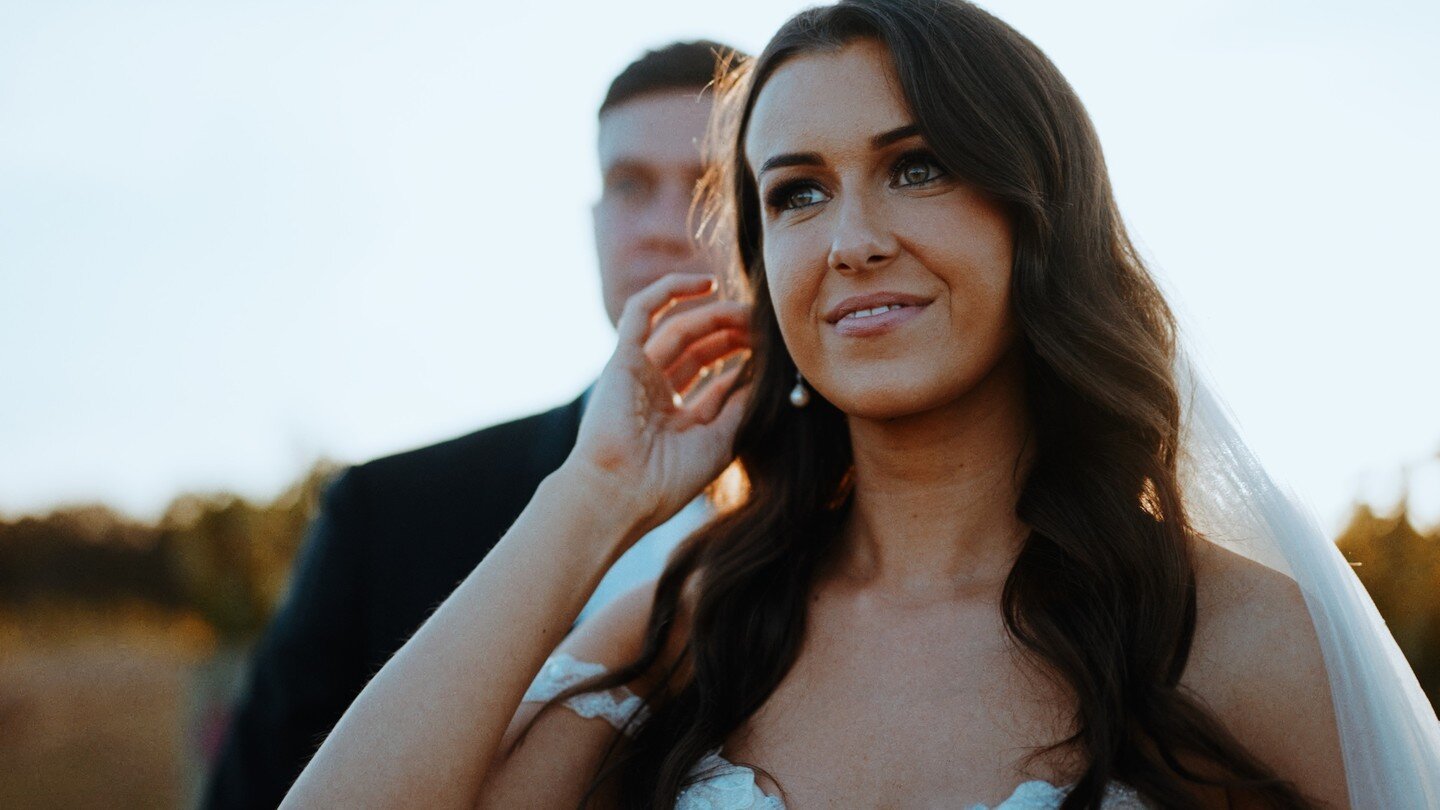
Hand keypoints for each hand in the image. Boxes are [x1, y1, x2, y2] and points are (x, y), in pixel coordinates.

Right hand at [564, 272, 752, 541]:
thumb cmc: (668, 480)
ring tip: (747, 311)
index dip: (744, 360)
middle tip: (765, 325)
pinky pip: (644, 310)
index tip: (774, 350)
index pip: (715, 377)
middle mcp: (655, 392)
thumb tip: (769, 372)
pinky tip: (708, 283)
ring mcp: (638, 373)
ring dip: (715, 315)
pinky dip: (672, 290)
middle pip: (700, 349)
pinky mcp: (622, 357)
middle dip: (733, 335)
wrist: (622, 493)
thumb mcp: (721, 440)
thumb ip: (742, 403)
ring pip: (680, 329)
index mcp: (677, 417)